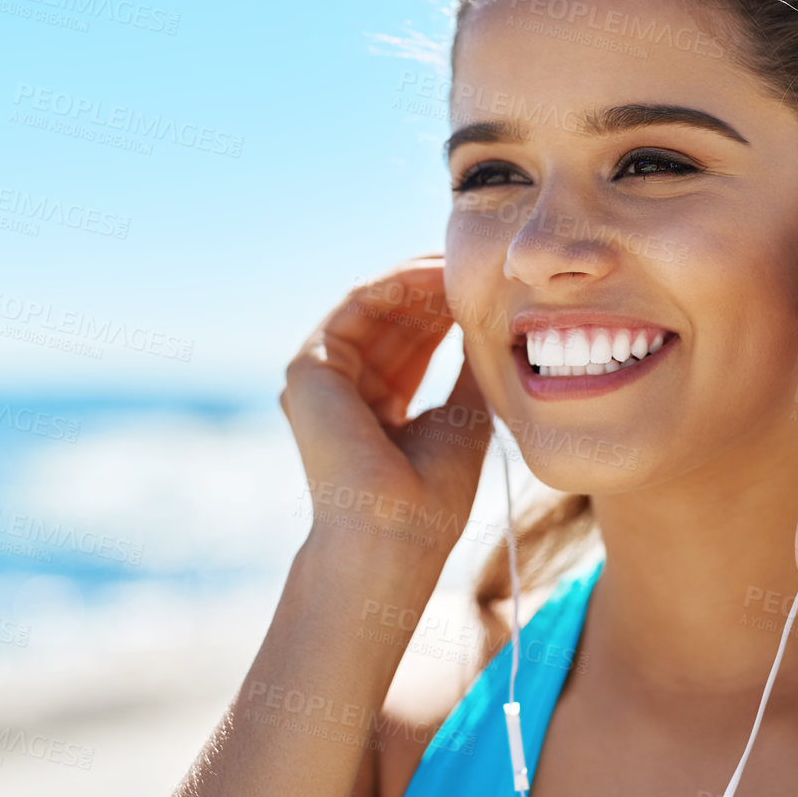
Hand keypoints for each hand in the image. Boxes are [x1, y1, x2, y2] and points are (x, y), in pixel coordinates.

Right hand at [280, 255, 491, 565]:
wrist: (394, 533)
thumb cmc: (431, 498)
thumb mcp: (462, 420)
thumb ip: (467, 373)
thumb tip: (488, 328)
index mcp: (376, 413)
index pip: (412, 348)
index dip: (448, 315)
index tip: (489, 291)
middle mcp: (342, 394)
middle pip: (392, 322)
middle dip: (434, 291)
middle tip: (476, 264)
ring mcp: (321, 380)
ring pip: (373, 307)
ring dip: (418, 280)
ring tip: (461, 263)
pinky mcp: (308, 367)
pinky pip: (356, 306)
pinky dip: (396, 284)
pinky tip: (434, 275)